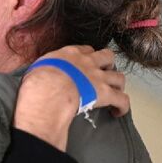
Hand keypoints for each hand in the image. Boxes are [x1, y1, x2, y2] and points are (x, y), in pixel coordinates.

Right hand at [13, 46, 127, 150]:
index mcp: (71, 54)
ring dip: (118, 85)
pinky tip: (118, 112)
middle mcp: (88, 62)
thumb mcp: (39, 66)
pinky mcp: (105, 94)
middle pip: (108, 57)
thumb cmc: (39, 78)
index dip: (89, 57)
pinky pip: (122, 99)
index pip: (86, 50)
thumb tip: (42, 72)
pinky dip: (122, 106)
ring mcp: (99, 77)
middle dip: (108, 65)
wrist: (50, 88)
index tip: (86, 64)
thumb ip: (46, 66)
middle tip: (103, 75)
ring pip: (119, 77)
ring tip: (113, 93)